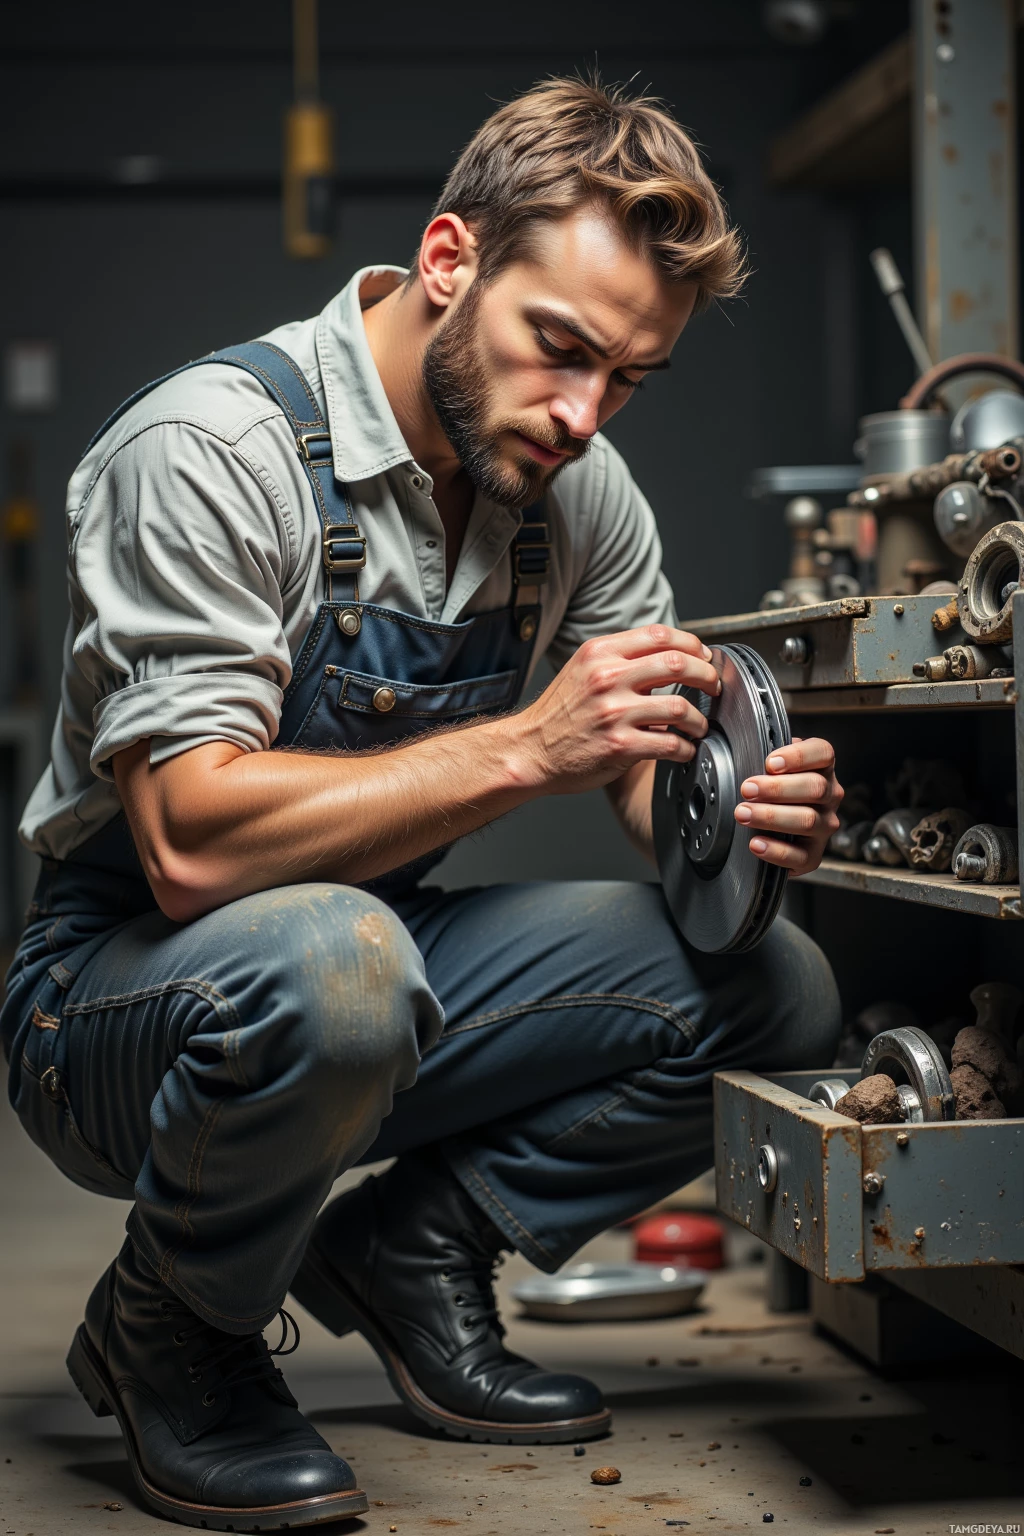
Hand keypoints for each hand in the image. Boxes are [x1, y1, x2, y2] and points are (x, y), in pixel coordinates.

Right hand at [516, 625, 721, 794]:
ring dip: (699, 719)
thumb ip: (620, 660)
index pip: (660, 635)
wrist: (530, 750)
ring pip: (680, 707)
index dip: (692, 644)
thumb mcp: (583, 670)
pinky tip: (684, 749)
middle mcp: (607, 677)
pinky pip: (669, 744)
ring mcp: (614, 712)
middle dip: (707, 676)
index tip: (703, 657)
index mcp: (600, 653)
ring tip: (698, 726)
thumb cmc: (558, 714)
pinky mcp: (619, 746)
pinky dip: (685, 748)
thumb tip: (668, 658)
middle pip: (678, 664)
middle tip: (713, 688)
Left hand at [733, 737, 842, 874]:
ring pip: (807, 820)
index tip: (770, 763)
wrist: (774, 830)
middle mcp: (829, 796)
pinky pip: (800, 856)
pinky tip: (756, 843)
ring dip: (771, 816)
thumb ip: (765, 753)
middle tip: (747, 789)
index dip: (798, 756)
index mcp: (822, 768)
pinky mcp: (814, 855)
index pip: (822, 753)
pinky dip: (776, 850)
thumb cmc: (772, 790)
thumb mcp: (770, 766)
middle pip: (814, 788)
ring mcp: (824, 826)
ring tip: (743, 813)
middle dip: (777, 788)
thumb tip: (741, 743)